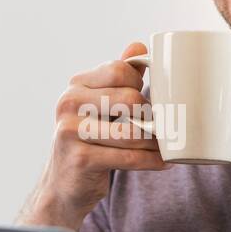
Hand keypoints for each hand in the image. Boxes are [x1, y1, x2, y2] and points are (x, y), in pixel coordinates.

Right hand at [17, 42, 170, 231]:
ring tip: (168, 145)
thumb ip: (118, 78)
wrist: (63, 185)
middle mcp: (68, 104)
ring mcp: (70, 131)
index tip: (151, 101)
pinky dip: (152, 161)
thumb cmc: (89, 141)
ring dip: (156, 142)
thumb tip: (140, 46)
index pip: (120, 70)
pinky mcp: (80, 159)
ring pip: (133, 131)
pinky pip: (129, 157)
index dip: (142, 85)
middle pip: (130, 99)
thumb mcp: (100, 106)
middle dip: (152, 115)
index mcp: (75, 86)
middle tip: (164, 126)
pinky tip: (163, 162)